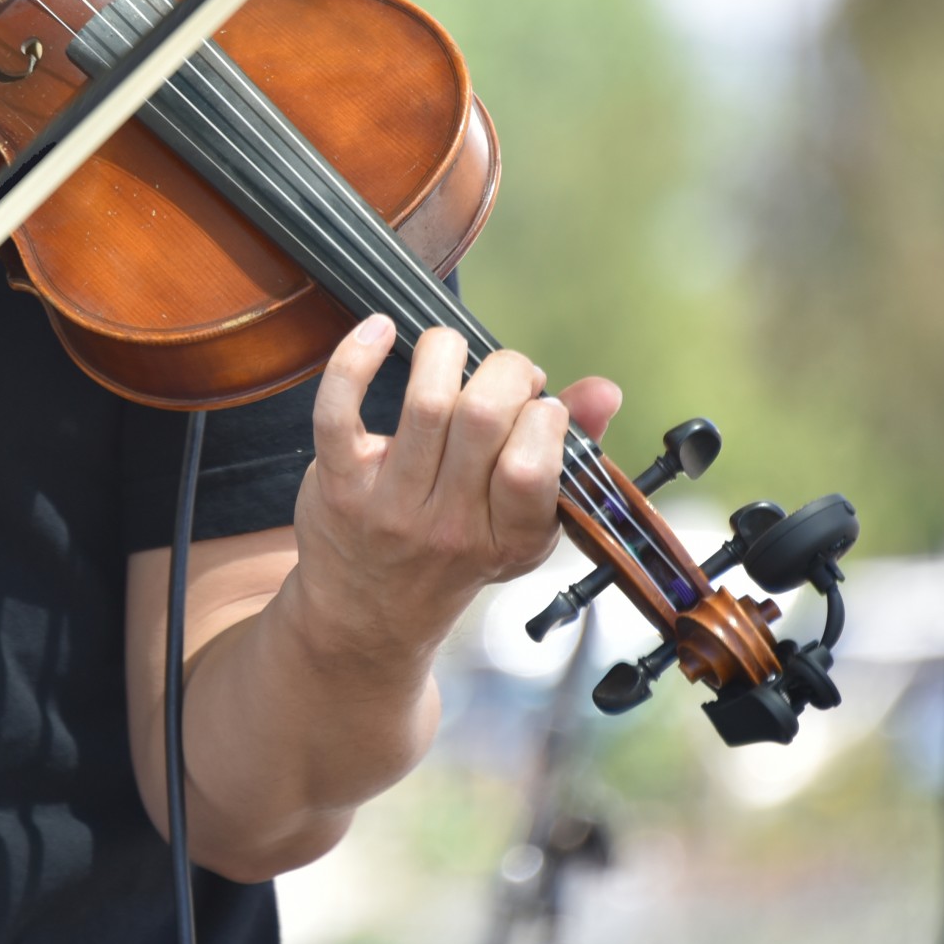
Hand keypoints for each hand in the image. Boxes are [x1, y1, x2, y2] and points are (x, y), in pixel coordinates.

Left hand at [292, 316, 620, 655]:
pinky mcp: (339, 483)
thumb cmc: (454, 555)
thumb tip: (603, 390)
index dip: (543, 415)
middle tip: (501, 376)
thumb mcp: (522, 523)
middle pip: (484, 416)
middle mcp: (451, 525)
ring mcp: (391, 505)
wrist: (367, 614)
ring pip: (426, 402)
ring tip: (451, 351)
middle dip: (505, 370)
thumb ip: (569, 453)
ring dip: (445, 351)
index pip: (534, 466)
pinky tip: (379, 329)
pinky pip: (340, 409)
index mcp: (509, 537)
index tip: (538, 405)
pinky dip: (356, 358)